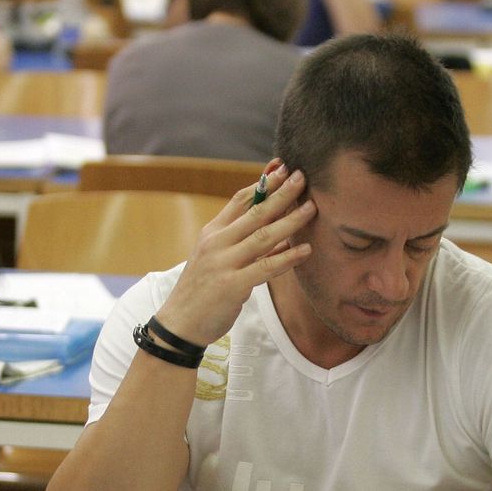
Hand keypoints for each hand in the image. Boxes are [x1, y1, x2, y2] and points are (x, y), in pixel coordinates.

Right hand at [152, 163, 314, 346]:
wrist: (179, 323)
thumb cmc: (202, 289)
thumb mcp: (215, 257)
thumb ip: (241, 240)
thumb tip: (278, 228)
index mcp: (213, 232)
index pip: (240, 199)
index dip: (263, 183)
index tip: (282, 167)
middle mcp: (217, 243)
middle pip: (255, 212)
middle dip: (281, 193)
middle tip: (302, 176)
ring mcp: (224, 263)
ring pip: (264, 236)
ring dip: (290, 220)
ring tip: (312, 207)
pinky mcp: (232, 285)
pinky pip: (266, 268)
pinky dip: (287, 257)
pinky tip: (306, 250)